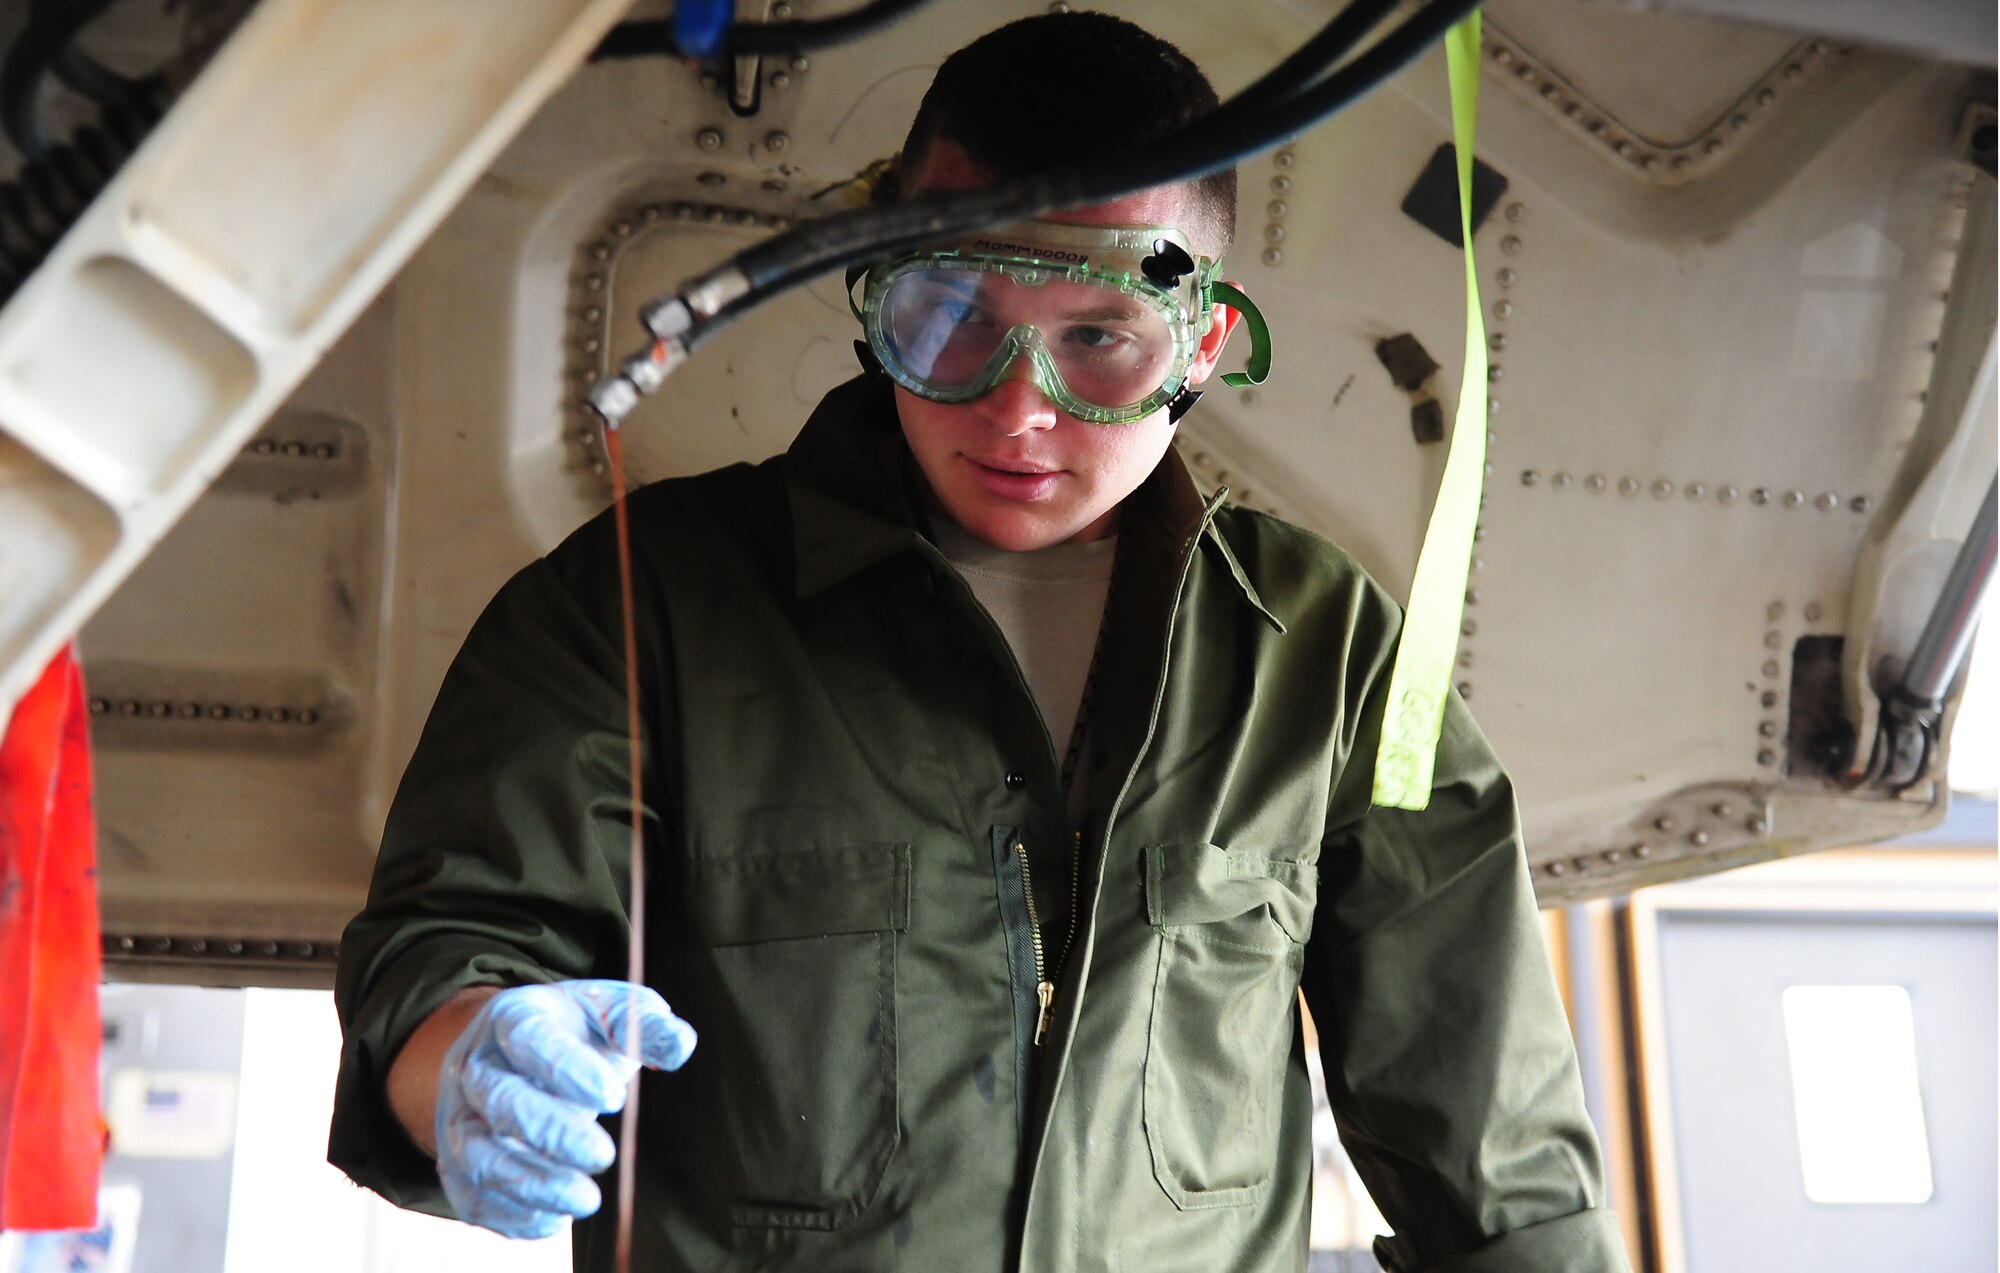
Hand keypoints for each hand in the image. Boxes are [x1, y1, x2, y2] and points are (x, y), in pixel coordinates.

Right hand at [434, 980, 695, 1237]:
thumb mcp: (611, 1010)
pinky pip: (471, 1196)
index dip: (566, 1068)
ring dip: (529, 1183)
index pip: (529, 1039)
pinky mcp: (457, 1164)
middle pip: (499, 1099)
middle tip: (604, 1155)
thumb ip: (646, 1024)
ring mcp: (459, 1117)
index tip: (614, 1097)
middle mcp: (476, 1066)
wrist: (512, 1052)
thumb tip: (679, 1044)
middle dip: (550, 1132)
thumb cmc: (575, 1031)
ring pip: (478, 1153)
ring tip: (585, 1200)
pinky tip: (553, 1221)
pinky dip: (508, 1215)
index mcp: (513, 1017)